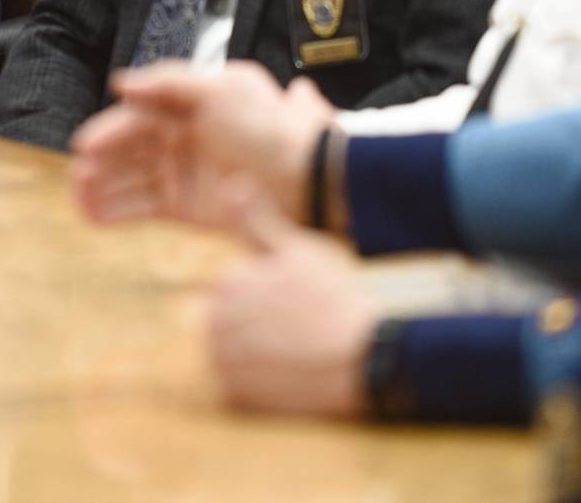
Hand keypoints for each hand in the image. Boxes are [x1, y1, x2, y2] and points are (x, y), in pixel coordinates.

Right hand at [69, 60, 333, 230]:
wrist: (306, 178)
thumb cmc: (269, 128)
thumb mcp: (224, 90)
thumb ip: (170, 82)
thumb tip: (121, 82)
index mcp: (186, 106)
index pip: (137, 118)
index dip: (109, 132)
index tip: (85, 147)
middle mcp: (179, 138)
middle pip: (127, 150)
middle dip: (99, 163)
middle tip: (77, 177)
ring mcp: (180, 174)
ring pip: (129, 180)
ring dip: (101, 188)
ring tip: (77, 200)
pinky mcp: (185, 207)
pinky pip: (142, 208)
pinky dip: (117, 212)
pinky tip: (93, 217)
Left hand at [207, 186, 376, 418]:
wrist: (367, 358)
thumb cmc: (336, 298)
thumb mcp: (299, 249)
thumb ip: (256, 220)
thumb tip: (230, 183)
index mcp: (227, 282)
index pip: (233, 289)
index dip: (268, 294)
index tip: (297, 301)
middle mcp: (214, 322)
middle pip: (227, 322)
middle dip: (256, 324)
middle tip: (299, 327)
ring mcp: (223, 362)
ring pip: (231, 354)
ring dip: (256, 354)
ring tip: (297, 350)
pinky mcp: (235, 397)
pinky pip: (238, 388)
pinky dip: (260, 384)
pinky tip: (291, 375)